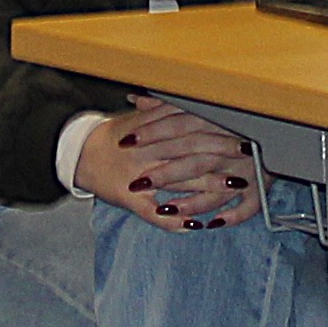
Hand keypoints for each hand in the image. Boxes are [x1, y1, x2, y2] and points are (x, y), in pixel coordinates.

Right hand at [73, 103, 259, 228]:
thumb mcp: (139, 119)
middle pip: (191, 151)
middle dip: (222, 152)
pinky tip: (194, 225)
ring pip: (178, 182)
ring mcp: (139, 177)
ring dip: (209, 186)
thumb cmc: (114, 136)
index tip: (244, 127)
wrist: (78, 153)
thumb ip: (164, 111)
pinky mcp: (130, 200)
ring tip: (235, 186)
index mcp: (152, 132)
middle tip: (249, 153)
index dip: (218, 128)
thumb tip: (197, 101)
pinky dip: (174, 220)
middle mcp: (148, 152)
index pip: (190, 127)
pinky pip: (153, 213)